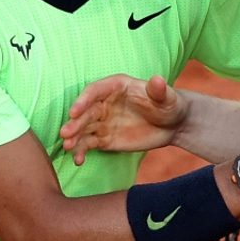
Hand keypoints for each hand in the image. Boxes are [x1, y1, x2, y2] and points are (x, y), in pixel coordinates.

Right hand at [59, 74, 187, 164]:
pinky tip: (78, 160)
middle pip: (85, 112)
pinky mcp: (105, 138)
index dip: (83, 100)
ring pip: (83, 128)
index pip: (95, 91)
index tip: (74, 112)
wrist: (173, 124)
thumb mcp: (167, 97)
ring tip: (68, 148)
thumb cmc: (170, 104)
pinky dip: (81, 151)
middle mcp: (104, 102)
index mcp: (116, 86)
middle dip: (75, 122)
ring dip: (74, 137)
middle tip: (65, 134)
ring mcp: (103, 121)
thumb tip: (157, 80)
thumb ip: (159, 90)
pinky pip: (89, 144)